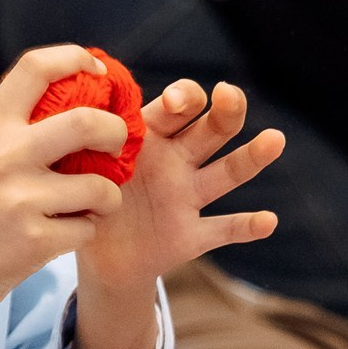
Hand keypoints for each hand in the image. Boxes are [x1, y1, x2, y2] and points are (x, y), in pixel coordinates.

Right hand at [0, 46, 131, 348]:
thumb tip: (74, 103)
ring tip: (91, 203)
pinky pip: (88, 228)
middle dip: (117, 132)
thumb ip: (14, 130)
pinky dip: (83, 231)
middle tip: (116, 144)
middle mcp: (6, 156)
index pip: (38, 67)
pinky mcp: (35, 241)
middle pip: (89, 122)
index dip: (77, 59)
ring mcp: (22, 200)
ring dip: (108, 196)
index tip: (99, 73)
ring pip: (101, 186)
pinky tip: (61, 234)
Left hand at [76, 78, 281, 300]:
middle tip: (229, 95)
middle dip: (225, 110)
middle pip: (211, 130)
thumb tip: (72, 113)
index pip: (177, 106)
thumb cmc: (85, 195)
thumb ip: (84, 143)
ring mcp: (188, 197)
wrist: (94, 254)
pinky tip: (268, 220)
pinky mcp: (192, 234)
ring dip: (252, 157)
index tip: (175, 102)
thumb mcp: (78, 165)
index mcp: (150, 137)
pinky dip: (247, 226)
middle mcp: (177, 162)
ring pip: (227, 173)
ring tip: (275, 139)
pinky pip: (224, 229)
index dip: (183, 97)